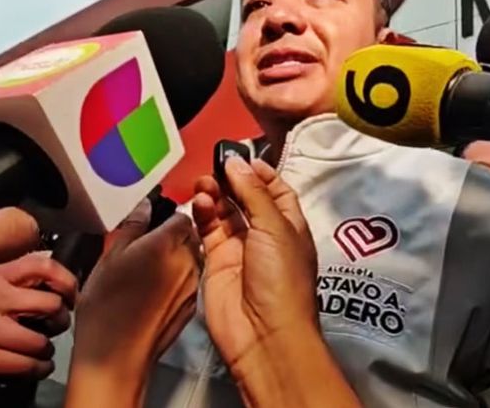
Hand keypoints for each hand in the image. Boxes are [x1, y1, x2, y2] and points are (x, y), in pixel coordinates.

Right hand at [0, 253, 77, 387]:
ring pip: (37, 342)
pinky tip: (33, 368)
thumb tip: (34, 260)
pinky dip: (30, 370)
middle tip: (55, 324)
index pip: (43, 266)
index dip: (65, 282)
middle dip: (59, 320)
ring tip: (43, 351)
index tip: (67, 293)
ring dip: (45, 350)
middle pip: (50, 306)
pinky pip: (16, 368)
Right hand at [66, 200, 199, 407]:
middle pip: (190, 235)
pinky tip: (151, 289)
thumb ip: (132, 226)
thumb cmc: (107, 307)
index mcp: (166, 243)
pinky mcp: (192, 305)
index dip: (167, 214)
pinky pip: (188, 280)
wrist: (116, 356)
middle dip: (171, 236)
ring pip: (191, 257)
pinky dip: (175, 279)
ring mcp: (192, 284)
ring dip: (174, 257)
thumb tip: (144, 207)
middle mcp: (187, 261)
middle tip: (144, 244)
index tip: (151, 220)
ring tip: (145, 268)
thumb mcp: (110, 257)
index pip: (181, 214)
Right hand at [193, 157, 317, 370]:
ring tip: (203, 182)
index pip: (276, 190)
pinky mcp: (216, 262)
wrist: (263, 333)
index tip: (240, 156)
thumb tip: (237, 163)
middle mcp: (265, 236)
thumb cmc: (282, 280)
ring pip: (224, 212)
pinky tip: (199, 202)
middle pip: (246, 199)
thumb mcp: (275, 228)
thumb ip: (254, 193)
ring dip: (214, 194)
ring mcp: (239, 250)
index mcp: (289, 226)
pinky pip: (207, 230)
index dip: (259, 172)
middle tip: (214, 165)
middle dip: (231, 180)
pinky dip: (202, 214)